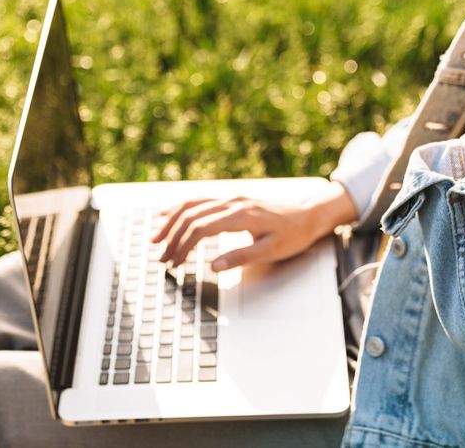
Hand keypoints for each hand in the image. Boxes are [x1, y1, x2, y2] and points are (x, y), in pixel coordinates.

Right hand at [150, 182, 354, 270]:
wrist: (308, 214)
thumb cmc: (293, 235)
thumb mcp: (271, 251)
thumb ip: (241, 257)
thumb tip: (213, 266)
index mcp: (241, 216)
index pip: (201, 229)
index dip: (183, 247)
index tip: (174, 263)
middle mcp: (232, 202)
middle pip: (191, 216)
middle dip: (172, 237)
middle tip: (162, 258)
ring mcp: (231, 198)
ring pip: (192, 204)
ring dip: (172, 220)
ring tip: (157, 238)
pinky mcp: (231, 199)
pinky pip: (200, 199)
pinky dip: (182, 207)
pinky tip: (169, 214)